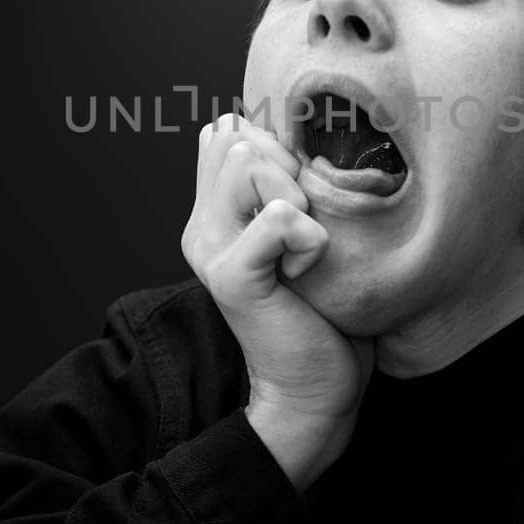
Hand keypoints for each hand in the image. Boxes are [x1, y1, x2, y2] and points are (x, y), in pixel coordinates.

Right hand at [180, 114, 374, 488]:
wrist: (314, 391)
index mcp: (211, 214)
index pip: (226, 131)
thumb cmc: (323, 312)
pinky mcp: (232, 276)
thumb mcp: (301, 235)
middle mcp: (201, 227)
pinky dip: (311, 238)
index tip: (300, 199)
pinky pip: (281, 215)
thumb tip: (300, 139)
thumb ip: (286, 188)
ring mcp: (210, 250)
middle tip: (306, 224)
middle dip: (287, 164)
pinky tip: (307, 271)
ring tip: (305, 243)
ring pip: (248, 161)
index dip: (274, 147)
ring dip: (297, 195)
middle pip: (236, 137)